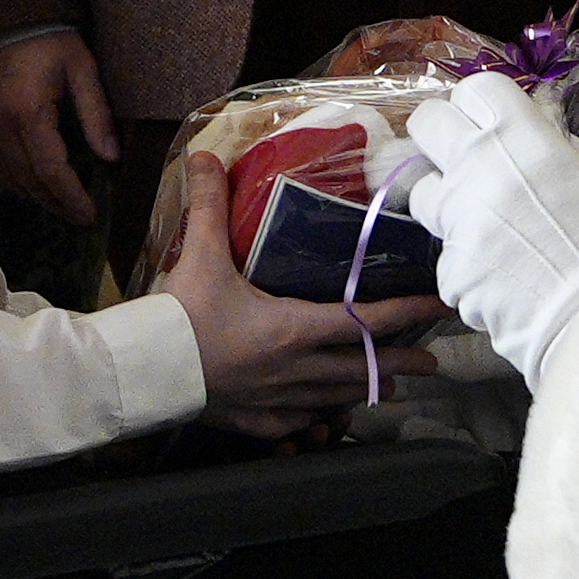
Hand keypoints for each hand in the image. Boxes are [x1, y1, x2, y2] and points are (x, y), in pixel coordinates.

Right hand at [0, 30, 110, 225]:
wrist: (2, 12)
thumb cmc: (48, 37)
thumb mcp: (82, 68)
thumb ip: (96, 115)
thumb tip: (111, 158)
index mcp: (28, 110)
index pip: (50, 169)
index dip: (71, 197)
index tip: (88, 214)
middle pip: (28, 178)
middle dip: (55, 202)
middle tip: (78, 216)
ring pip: (6, 175)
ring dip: (33, 194)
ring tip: (59, 203)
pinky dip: (11, 178)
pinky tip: (30, 183)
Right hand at [158, 155, 442, 436]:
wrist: (142, 374)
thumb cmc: (177, 318)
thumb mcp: (198, 255)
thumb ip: (208, 204)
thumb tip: (204, 155)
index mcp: (292, 329)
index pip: (364, 320)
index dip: (405, 312)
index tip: (436, 308)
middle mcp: (294, 369)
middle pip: (362, 369)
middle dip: (401, 363)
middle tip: (431, 362)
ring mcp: (277, 401)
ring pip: (336, 398)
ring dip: (365, 389)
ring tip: (390, 386)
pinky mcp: (254, 422)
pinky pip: (300, 424)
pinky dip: (320, 416)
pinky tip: (326, 413)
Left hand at [403, 72, 578, 385]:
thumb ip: (563, 150)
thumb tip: (543, 131)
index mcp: (523, 139)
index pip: (477, 88)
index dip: (485, 104)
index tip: (496, 122)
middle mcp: (478, 169)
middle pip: (428, 123)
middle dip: (442, 134)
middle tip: (468, 158)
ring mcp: (457, 221)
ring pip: (423, 191)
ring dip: (447, 200)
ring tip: (488, 226)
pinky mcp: (449, 269)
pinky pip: (448, 253)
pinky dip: (470, 262)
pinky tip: (504, 278)